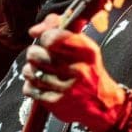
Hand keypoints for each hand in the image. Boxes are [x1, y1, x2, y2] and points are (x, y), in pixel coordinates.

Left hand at [23, 13, 124, 131]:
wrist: (102, 104)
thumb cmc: (88, 69)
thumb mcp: (82, 45)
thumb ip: (59, 28)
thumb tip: (33, 31)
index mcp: (86, 51)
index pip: (52, 38)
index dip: (45, 37)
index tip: (48, 42)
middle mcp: (78, 70)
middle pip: (35, 54)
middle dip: (35, 54)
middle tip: (43, 58)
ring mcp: (66, 88)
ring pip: (30, 71)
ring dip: (32, 71)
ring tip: (42, 72)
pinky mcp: (56, 103)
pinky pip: (29, 88)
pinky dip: (31, 86)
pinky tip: (42, 86)